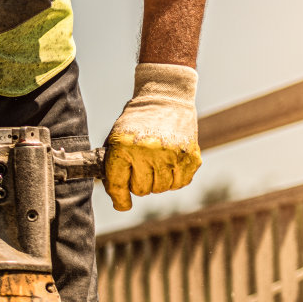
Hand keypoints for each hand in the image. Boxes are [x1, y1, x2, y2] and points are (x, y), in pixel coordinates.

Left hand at [103, 63, 200, 211]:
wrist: (165, 97)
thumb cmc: (136, 120)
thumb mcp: (116, 137)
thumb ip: (112, 165)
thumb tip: (116, 196)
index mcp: (124, 147)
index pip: (119, 184)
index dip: (120, 199)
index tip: (123, 204)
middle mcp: (148, 152)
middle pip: (142, 190)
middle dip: (139, 184)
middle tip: (141, 169)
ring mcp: (171, 155)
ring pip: (161, 188)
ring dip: (157, 181)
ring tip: (155, 165)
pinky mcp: (190, 156)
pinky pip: (180, 183)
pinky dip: (174, 179)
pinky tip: (170, 165)